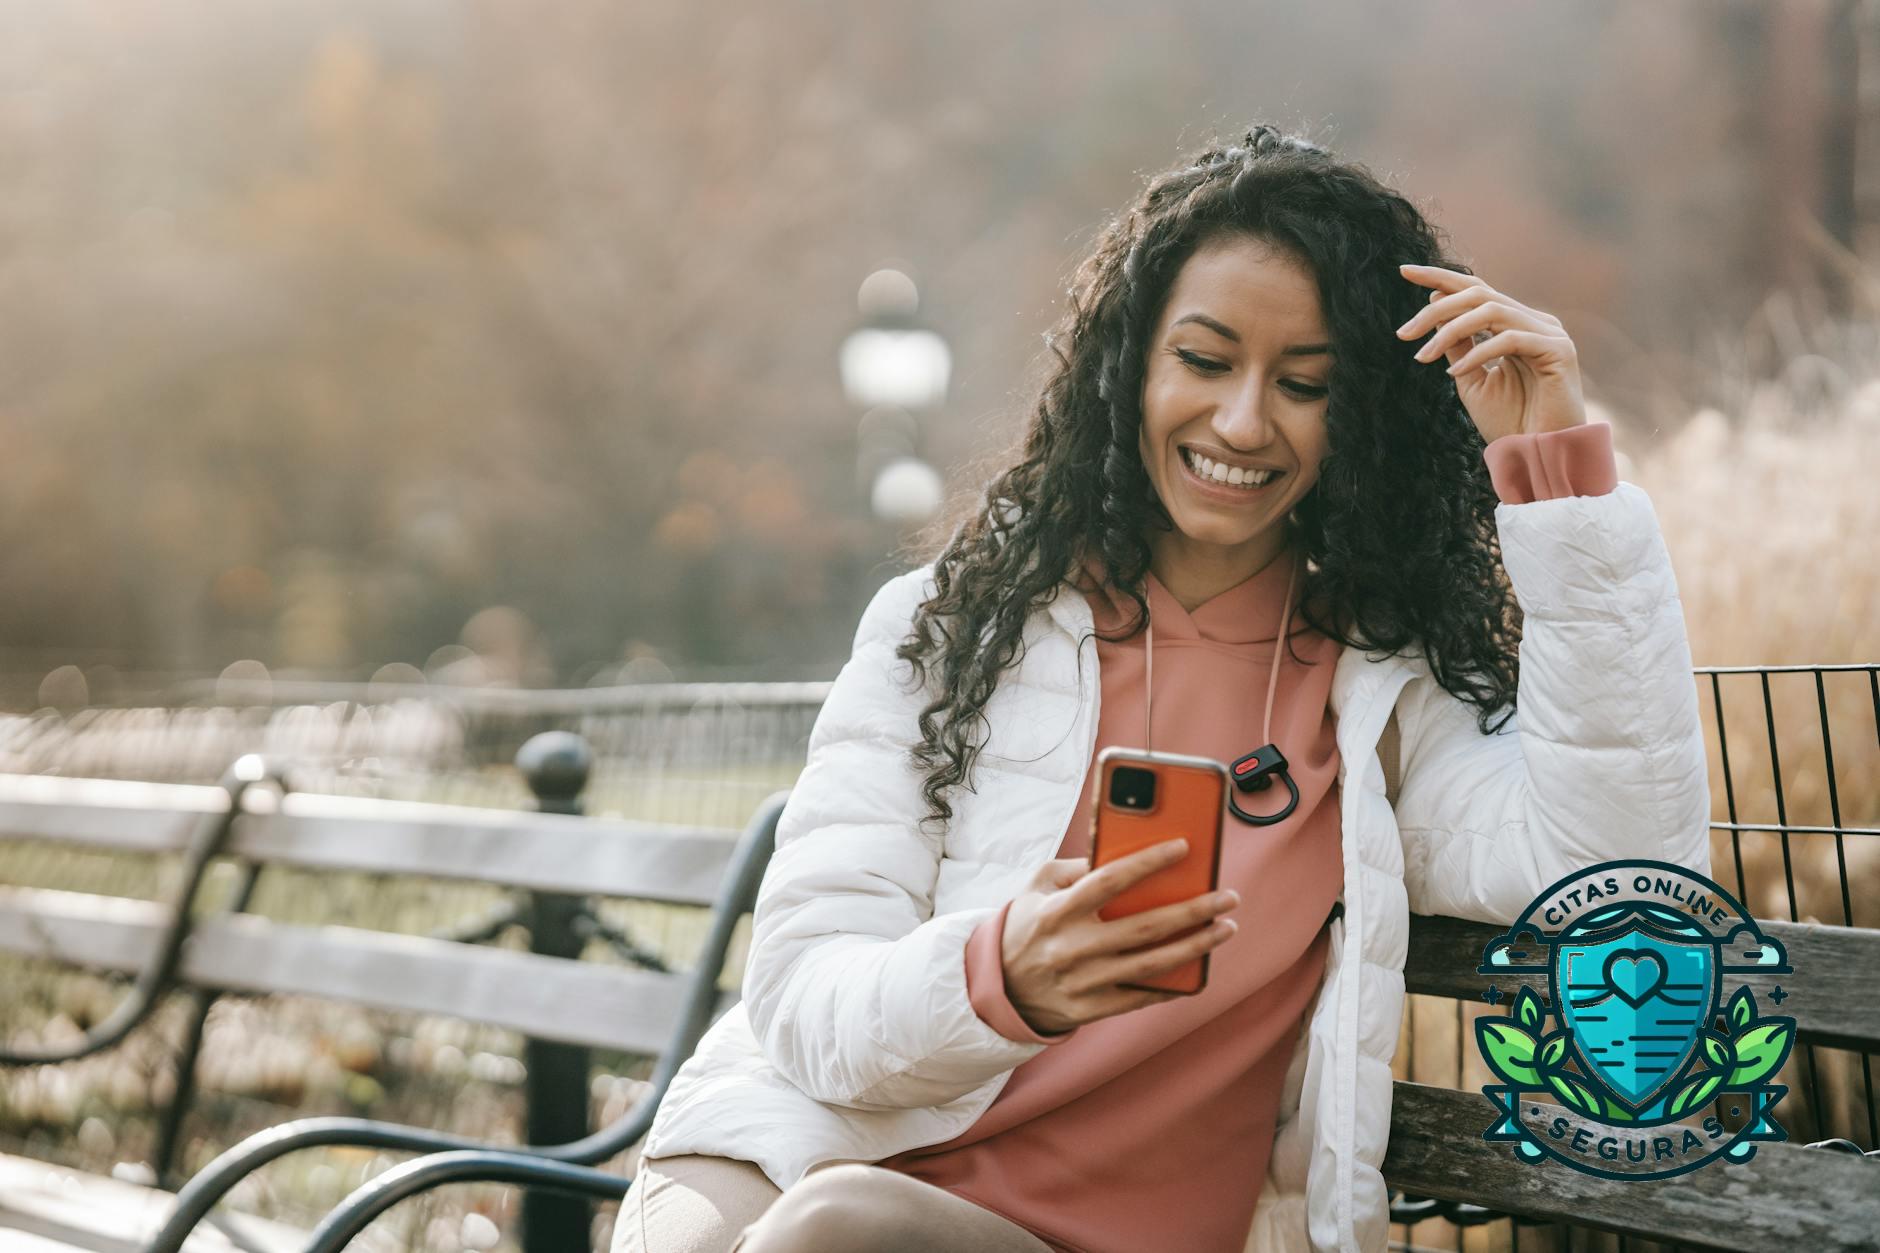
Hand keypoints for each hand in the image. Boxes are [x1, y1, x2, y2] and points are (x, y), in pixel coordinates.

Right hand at [999, 838, 1240, 1034]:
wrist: (998, 987)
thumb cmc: (1026, 925)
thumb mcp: (1037, 887)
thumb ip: (1075, 867)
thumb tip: (1123, 853)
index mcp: (1057, 911)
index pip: (1109, 880)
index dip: (1148, 862)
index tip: (1184, 847)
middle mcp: (1072, 947)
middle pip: (1144, 927)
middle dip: (1194, 910)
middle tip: (1228, 897)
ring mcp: (1083, 982)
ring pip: (1152, 964)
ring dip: (1196, 947)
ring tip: (1226, 928)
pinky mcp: (1091, 1009)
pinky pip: (1141, 996)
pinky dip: (1172, 984)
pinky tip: (1198, 968)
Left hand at [1394, 262, 1586, 442]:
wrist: (1539, 457)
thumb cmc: (1509, 423)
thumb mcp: (1470, 378)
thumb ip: (1456, 343)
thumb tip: (1436, 304)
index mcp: (1515, 325)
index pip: (1476, 290)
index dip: (1440, 277)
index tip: (1403, 271)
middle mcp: (1534, 322)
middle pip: (1479, 294)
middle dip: (1436, 309)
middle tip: (1403, 333)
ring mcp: (1550, 333)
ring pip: (1491, 310)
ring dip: (1450, 330)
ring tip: (1423, 356)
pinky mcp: (1559, 350)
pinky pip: (1509, 339)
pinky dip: (1477, 353)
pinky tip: (1454, 372)